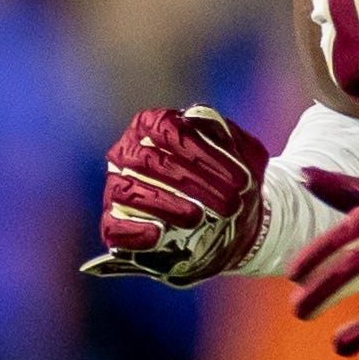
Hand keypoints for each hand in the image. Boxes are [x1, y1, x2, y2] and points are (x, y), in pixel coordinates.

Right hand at [88, 105, 272, 284]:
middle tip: (227, 203)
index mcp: (154, 125)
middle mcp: (129, 152)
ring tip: (197, 217)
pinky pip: (115, 227)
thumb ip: (237, 143)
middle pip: (149, 160)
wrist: (230, 219)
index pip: (166, 128)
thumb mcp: (244, 156)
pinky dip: (134, 231)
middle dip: (190, 181)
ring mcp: (119, 187)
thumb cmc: (230, 180)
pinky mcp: (115, 222)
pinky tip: (158, 234)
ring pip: (129, 192)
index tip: (237, 177)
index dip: (199, 150)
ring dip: (165, 204)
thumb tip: (221, 144)